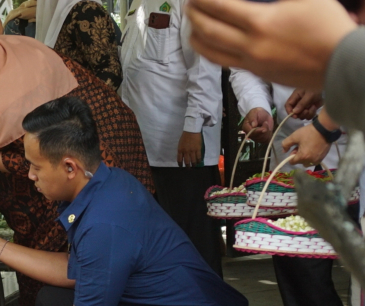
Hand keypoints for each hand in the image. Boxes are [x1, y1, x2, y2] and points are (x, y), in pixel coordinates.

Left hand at [177, 131, 202, 166]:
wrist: (191, 131)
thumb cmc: (185, 136)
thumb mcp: (180, 144)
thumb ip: (181, 150)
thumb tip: (182, 156)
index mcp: (180, 150)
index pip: (179, 160)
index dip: (180, 164)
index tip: (181, 166)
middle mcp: (186, 152)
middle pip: (187, 162)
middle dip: (187, 166)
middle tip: (188, 168)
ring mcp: (192, 151)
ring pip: (193, 161)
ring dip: (194, 164)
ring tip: (194, 166)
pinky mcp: (198, 149)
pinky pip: (199, 157)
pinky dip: (199, 160)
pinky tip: (199, 162)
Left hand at [186, 0, 355, 89]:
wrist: (339, 63)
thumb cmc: (327, 26)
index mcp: (260, 23)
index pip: (220, 8)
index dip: (204, 0)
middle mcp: (250, 46)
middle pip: (209, 31)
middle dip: (194, 17)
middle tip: (189, 7)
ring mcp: (252, 63)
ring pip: (213, 53)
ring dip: (197, 39)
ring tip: (192, 28)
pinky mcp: (257, 74)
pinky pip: (227, 63)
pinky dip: (213, 52)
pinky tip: (212, 45)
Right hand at [242, 108, 273, 143]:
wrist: (263, 114)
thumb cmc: (257, 113)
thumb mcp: (254, 112)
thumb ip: (253, 118)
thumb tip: (253, 125)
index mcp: (246, 128)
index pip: (250, 133)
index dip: (257, 132)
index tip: (264, 129)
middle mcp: (250, 134)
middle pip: (256, 137)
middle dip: (263, 131)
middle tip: (266, 123)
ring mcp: (256, 137)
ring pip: (262, 139)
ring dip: (267, 132)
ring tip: (266, 124)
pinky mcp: (262, 138)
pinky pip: (266, 140)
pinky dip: (269, 135)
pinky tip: (268, 129)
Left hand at [281, 124, 331, 166]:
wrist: (325, 129)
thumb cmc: (309, 133)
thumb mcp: (294, 136)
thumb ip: (286, 144)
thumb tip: (284, 151)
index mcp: (302, 157)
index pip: (292, 162)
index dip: (291, 155)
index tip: (295, 148)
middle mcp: (310, 161)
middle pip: (300, 162)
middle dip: (299, 156)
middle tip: (302, 146)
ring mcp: (317, 160)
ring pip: (307, 163)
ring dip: (305, 157)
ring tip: (308, 148)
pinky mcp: (323, 158)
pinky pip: (314, 161)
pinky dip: (311, 157)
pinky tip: (313, 149)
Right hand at [285, 89, 323, 119]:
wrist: (326, 88)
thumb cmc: (316, 88)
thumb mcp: (309, 95)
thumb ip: (302, 103)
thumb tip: (294, 112)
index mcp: (295, 97)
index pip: (288, 105)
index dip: (289, 111)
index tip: (295, 116)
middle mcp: (298, 103)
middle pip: (294, 113)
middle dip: (300, 114)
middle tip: (306, 111)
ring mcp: (304, 107)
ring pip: (301, 116)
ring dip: (307, 114)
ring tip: (312, 107)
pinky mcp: (309, 109)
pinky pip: (308, 116)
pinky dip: (311, 114)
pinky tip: (314, 108)